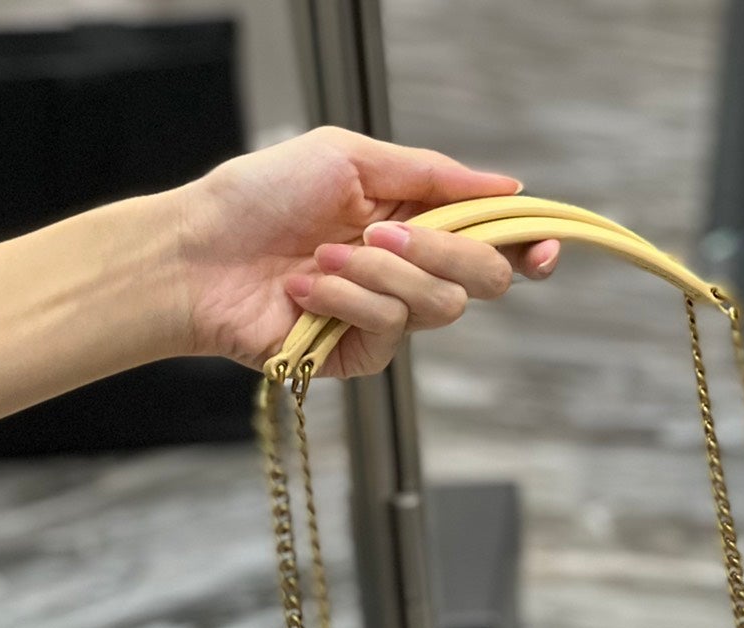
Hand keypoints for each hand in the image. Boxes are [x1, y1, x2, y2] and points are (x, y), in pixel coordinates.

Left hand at [172, 126, 558, 377]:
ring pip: (440, 305)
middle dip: (447, 250)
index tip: (543, 249)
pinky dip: (346, 299)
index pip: (494, 241)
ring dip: (379, 272)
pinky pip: (390, 327)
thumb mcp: (350, 156)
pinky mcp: (363, 356)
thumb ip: (432, 173)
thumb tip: (507, 187)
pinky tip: (303, 287)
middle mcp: (412, 271)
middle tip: (384, 231)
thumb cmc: (261, 196)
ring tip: (320, 255)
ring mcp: (390, 318)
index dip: (528, 247)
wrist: (200, 252)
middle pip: (484, 278)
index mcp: (417, 220)